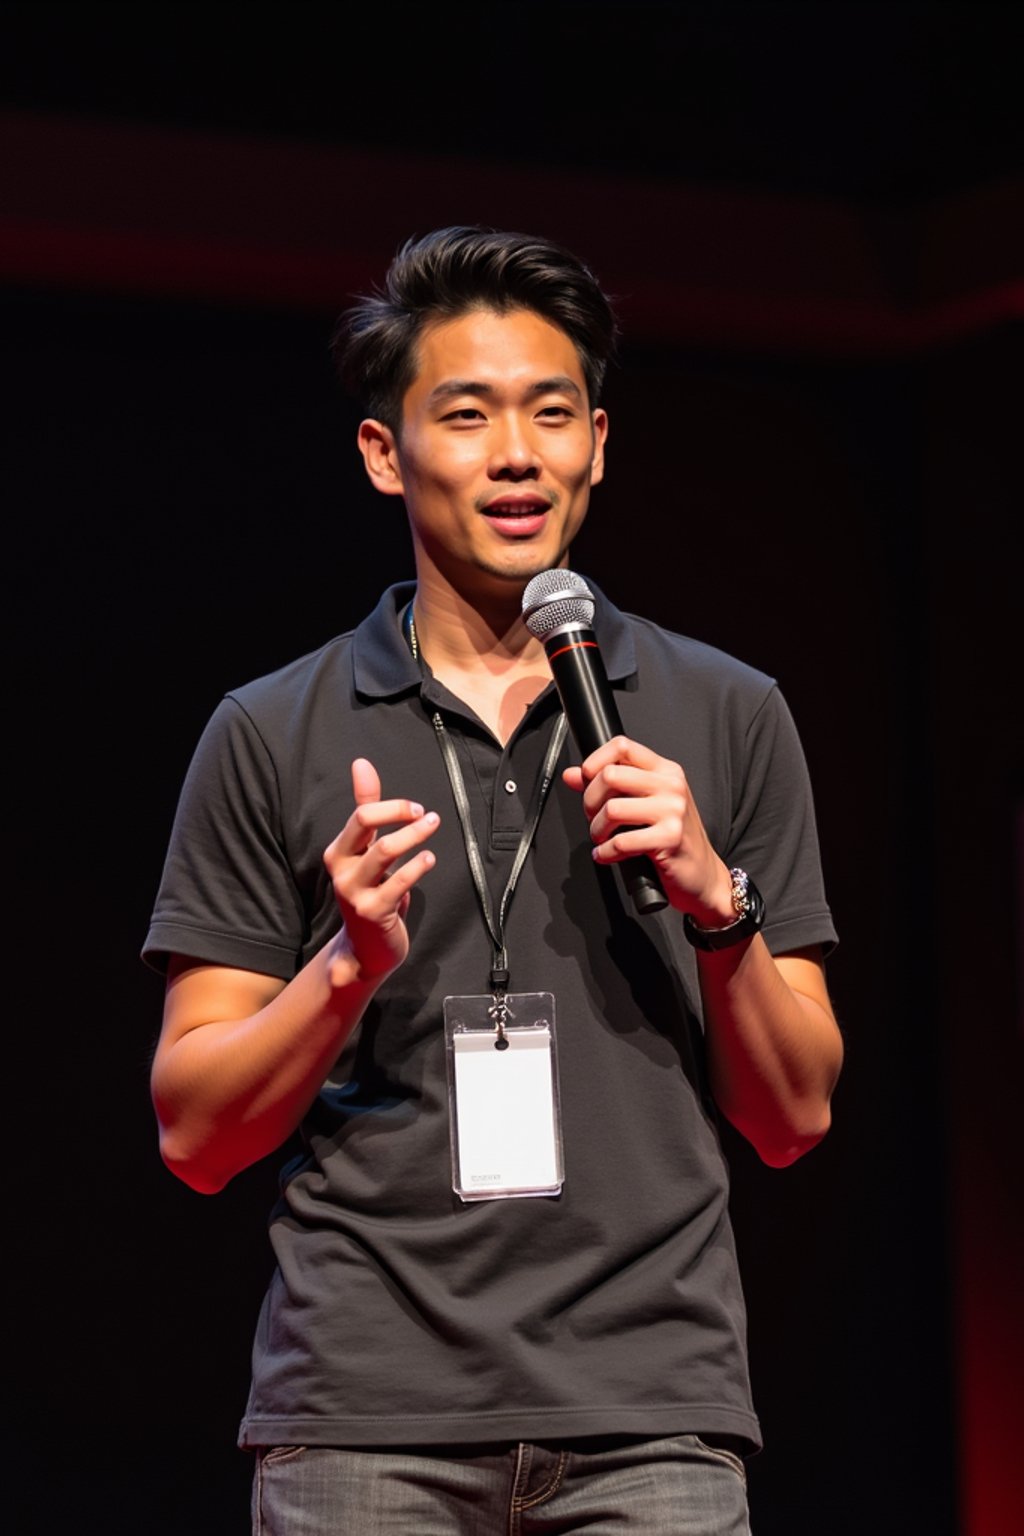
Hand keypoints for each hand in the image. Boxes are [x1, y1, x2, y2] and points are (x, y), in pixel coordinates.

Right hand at [323, 758, 439, 980]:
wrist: (365, 947)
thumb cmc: (370, 890)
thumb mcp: (365, 850)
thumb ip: (366, 807)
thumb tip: (361, 763)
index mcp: (338, 851)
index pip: (360, 814)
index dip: (391, 805)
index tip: (414, 808)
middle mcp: (341, 869)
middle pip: (364, 823)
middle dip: (398, 811)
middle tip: (426, 814)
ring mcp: (355, 891)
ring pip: (384, 850)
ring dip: (413, 835)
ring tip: (432, 826)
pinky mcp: (374, 911)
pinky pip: (398, 883)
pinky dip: (416, 867)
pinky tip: (429, 859)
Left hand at [563, 736, 734, 923]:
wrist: (703, 874)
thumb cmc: (674, 839)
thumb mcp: (646, 804)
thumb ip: (611, 787)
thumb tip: (572, 775)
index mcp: (665, 771)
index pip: (622, 746)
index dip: (594, 762)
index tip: (587, 780)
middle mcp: (671, 786)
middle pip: (610, 775)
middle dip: (590, 801)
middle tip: (594, 817)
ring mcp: (673, 811)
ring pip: (612, 808)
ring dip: (596, 830)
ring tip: (601, 839)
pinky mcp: (670, 838)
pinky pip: (621, 841)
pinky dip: (605, 852)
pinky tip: (607, 855)